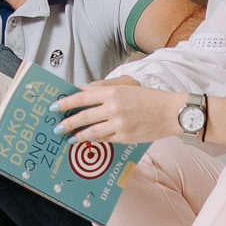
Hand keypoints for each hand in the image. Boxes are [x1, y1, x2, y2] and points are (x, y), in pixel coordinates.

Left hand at [53, 78, 184, 146]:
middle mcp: (114, 108)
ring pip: (92, 131)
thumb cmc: (149, 98)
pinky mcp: (125, 137)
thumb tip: (82, 89)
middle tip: (57, 128)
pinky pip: (105, 139)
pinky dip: (96, 139)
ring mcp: (119, 124)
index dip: (66, 103)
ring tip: (70, 137)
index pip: (82, 97)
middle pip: (83, 116)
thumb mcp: (125, 87)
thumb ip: (102, 88)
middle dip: (67, 123)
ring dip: (78, 135)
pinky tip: (89, 139)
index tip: (54, 107)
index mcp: (113, 92)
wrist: (171, 112)